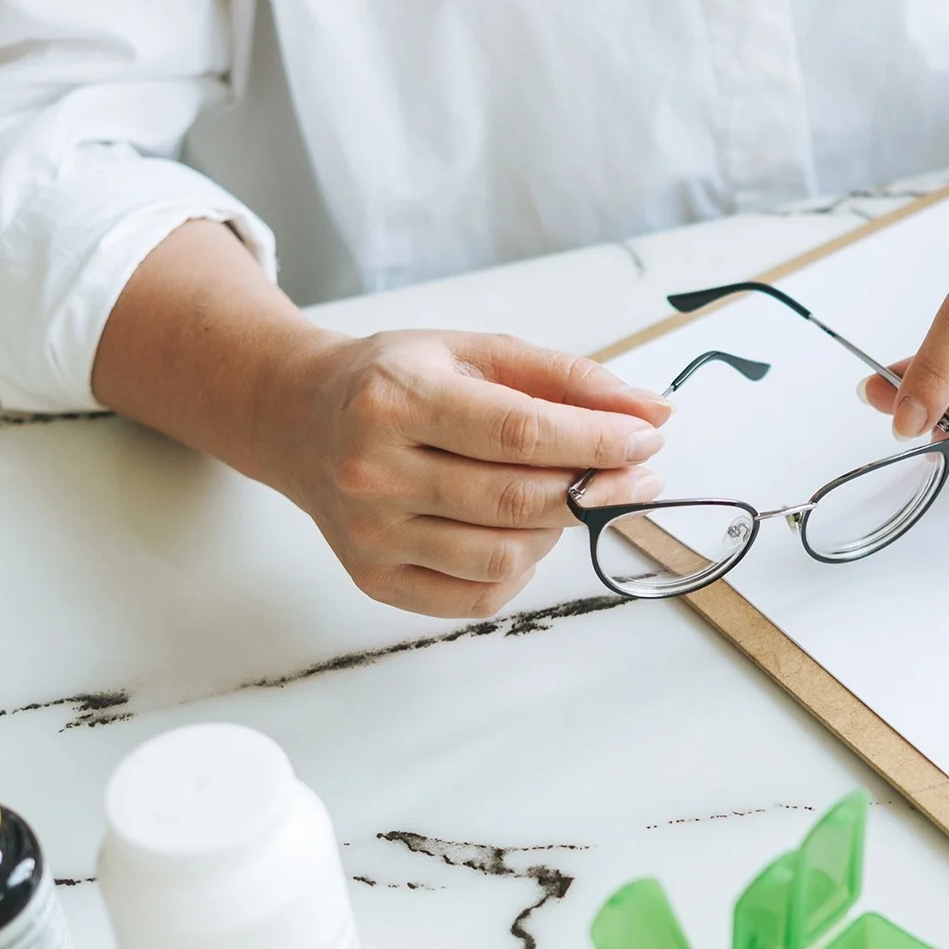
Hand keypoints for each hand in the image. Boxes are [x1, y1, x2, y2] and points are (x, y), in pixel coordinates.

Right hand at [260, 330, 669, 616]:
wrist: (298, 418)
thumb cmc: (394, 381)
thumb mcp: (474, 352)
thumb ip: (565, 379)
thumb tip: (651, 412)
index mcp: (396, 400)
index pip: (520, 433)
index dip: (597, 441)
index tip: (646, 439)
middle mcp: (374, 471)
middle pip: (518, 501)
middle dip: (597, 489)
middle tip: (634, 473)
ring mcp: (371, 534)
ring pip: (505, 556)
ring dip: (557, 530)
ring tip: (560, 496)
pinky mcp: (374, 578)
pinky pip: (478, 595)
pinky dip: (521, 570)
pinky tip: (520, 532)